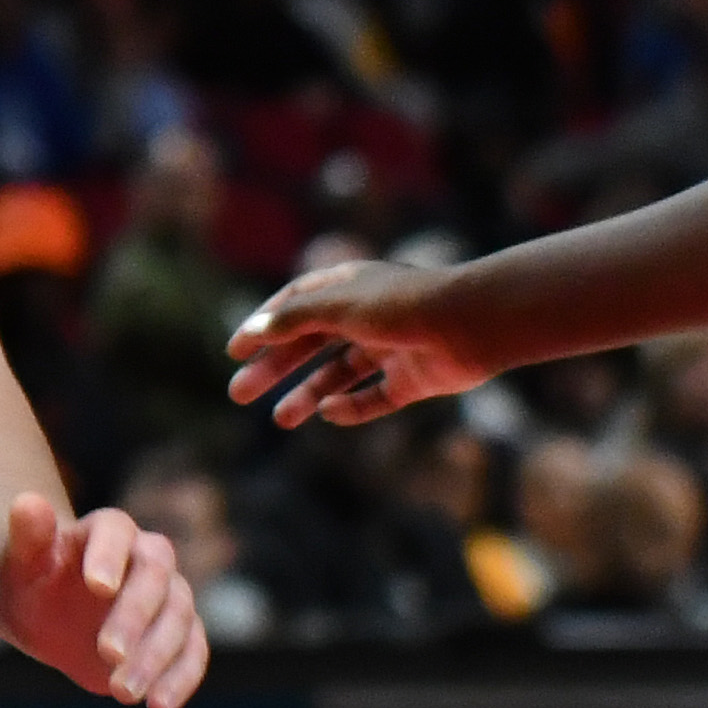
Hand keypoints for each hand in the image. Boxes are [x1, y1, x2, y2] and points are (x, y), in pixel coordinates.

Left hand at [0, 492, 205, 707]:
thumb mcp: (22, 562)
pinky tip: (158, 705)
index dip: (109, 556)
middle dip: (134, 617)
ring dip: (155, 657)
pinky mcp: (184, 633)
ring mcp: (171, 595)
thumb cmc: (35, 582)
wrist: (50, 615)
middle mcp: (147, 557)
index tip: (96, 587)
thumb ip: (28, 534)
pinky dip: (181, 679)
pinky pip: (194, 652)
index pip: (116, 531)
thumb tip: (28, 501)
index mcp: (108, 529)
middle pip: (155, 578)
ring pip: (179, 618)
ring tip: (122, 692)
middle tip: (108, 654)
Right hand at [226, 255, 482, 425]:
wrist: (472, 325)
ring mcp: (389, 350)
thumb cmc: (400, 304)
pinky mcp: (412, 380)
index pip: (292, 306)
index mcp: (344, 287)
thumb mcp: (335, 306)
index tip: (235, 352)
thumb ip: (292, 320)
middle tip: (239, 394)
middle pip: (308, 345)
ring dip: (306, 394)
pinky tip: (328, 413)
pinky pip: (374, 398)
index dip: (262, 328)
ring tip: (281, 419)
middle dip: (273, 369)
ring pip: (337, 375)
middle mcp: (363, 317)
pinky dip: (351, 407)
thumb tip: (253, 332)